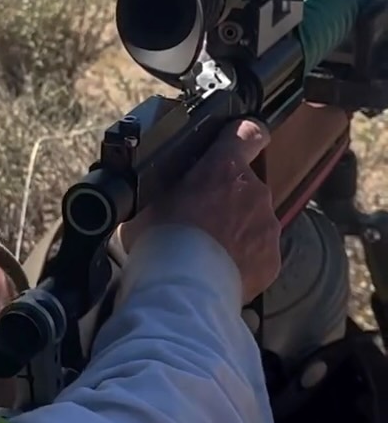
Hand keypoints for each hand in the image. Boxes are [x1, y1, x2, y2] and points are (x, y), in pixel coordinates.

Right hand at [121, 118, 280, 303]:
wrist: (182, 289)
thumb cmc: (161, 239)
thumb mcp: (150, 199)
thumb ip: (168, 183)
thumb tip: (165, 182)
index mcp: (224, 168)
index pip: (247, 133)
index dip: (243, 136)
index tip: (238, 142)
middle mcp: (253, 191)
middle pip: (245, 184)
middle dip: (227, 197)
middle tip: (200, 219)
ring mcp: (267, 226)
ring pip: (254, 219)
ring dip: (236, 228)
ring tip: (206, 251)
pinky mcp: (272, 259)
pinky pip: (259, 251)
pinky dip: (244, 258)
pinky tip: (218, 269)